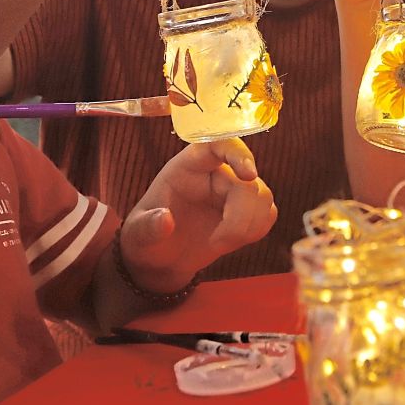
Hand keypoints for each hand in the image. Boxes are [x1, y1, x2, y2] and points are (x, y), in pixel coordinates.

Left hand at [119, 139, 276, 291]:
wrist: (160, 259)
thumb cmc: (146, 238)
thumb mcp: (137, 234)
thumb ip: (148, 227)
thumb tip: (165, 220)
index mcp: (188, 167)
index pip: (218, 144)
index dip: (237, 153)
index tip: (248, 174)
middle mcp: (214, 173)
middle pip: (247, 182)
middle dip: (240, 217)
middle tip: (218, 242)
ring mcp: (232, 191)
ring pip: (262, 196)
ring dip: (249, 225)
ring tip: (220, 244)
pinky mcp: (246, 211)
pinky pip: (267, 213)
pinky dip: (256, 230)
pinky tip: (233, 242)